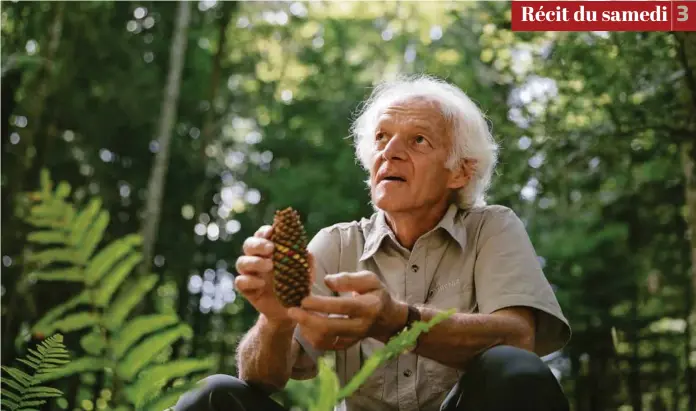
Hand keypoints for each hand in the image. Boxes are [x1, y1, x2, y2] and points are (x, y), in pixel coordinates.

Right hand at [234, 225, 314, 325]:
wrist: (290, 311)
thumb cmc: (297, 287)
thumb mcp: (306, 275)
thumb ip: (307, 263)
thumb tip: (308, 253)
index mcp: (269, 251)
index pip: (262, 235)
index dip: (264, 231)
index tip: (272, 231)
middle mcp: (256, 259)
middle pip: (248, 245)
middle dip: (258, 244)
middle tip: (271, 248)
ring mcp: (250, 274)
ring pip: (241, 262)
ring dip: (254, 261)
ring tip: (270, 266)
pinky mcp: (247, 289)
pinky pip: (240, 282)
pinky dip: (250, 280)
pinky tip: (262, 283)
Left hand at [287, 271, 406, 350]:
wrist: (388, 319)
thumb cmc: (376, 294)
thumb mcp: (370, 280)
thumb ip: (349, 279)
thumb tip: (327, 280)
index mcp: (367, 307)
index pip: (341, 307)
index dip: (321, 304)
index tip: (304, 299)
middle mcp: (360, 326)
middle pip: (330, 328)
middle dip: (307, 320)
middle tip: (291, 310)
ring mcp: (352, 339)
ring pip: (325, 340)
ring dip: (307, 329)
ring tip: (297, 316)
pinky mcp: (346, 346)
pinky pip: (325, 346)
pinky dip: (311, 337)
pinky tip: (305, 325)